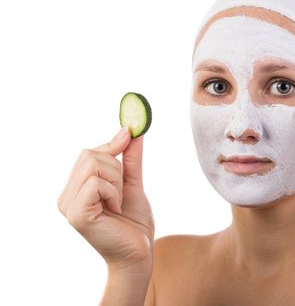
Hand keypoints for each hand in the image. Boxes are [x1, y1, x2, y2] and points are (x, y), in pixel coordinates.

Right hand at [57, 127, 154, 270]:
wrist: (139, 252)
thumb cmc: (134, 222)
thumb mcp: (132, 183)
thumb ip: (129, 158)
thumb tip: (131, 131)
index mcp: (75, 188)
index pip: (89, 152)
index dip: (111, 145)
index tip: (130, 135)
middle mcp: (66, 196)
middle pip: (90, 154)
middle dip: (117, 168)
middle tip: (121, 193)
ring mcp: (68, 206)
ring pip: (94, 166)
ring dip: (117, 182)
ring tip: (118, 203)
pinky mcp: (76, 214)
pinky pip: (96, 183)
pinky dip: (114, 192)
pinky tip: (115, 210)